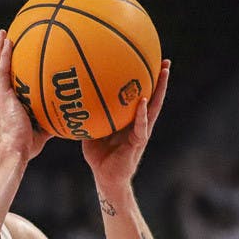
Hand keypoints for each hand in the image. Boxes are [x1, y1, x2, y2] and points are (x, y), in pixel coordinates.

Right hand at [0, 30, 50, 160]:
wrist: (16, 149)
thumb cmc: (28, 145)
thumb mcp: (44, 129)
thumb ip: (52, 119)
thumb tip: (68, 115)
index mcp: (9, 103)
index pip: (8, 81)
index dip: (9, 68)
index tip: (15, 55)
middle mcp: (2, 96)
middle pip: (0, 69)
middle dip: (3, 53)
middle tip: (7, 38)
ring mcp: (1, 94)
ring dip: (0, 49)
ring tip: (4, 34)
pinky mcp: (2, 94)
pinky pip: (1, 69)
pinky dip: (3, 54)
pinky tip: (7, 41)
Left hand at [82, 59, 169, 186]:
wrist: (105, 178)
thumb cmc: (98, 156)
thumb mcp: (91, 132)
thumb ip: (88, 117)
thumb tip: (73, 99)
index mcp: (130, 119)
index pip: (141, 96)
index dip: (146, 81)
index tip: (149, 61)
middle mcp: (139, 123)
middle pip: (153, 97)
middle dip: (160, 80)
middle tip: (165, 61)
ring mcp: (141, 132)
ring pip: (154, 107)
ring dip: (160, 90)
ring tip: (164, 73)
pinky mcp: (138, 142)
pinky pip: (141, 125)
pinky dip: (142, 113)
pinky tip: (143, 100)